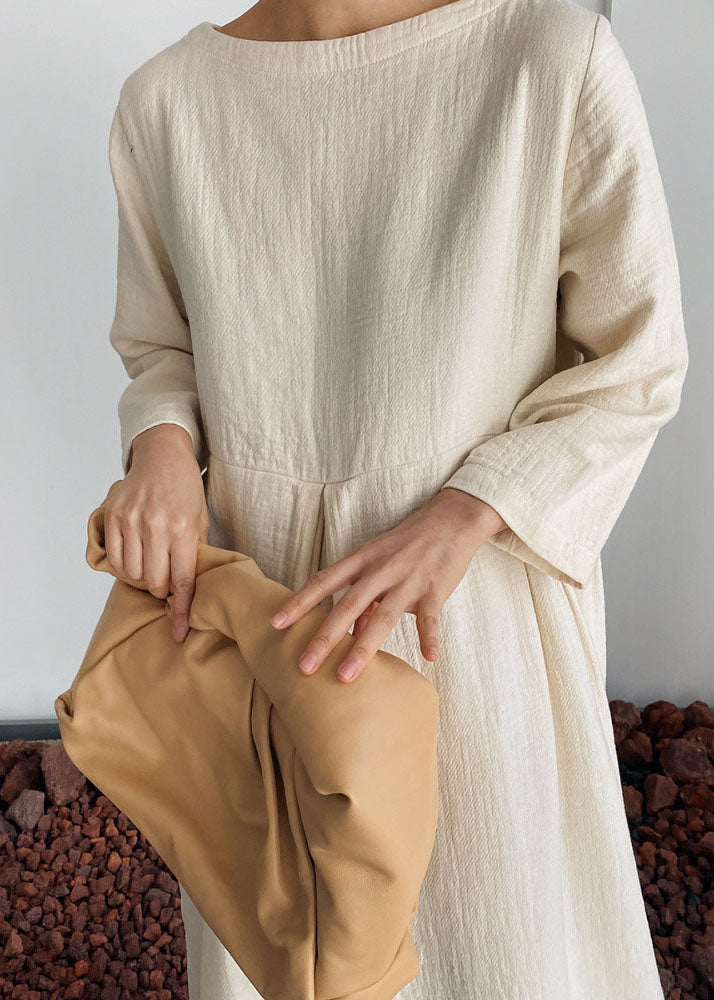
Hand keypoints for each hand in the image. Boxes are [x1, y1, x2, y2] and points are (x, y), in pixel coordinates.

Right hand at [103, 423, 209, 642]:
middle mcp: (156, 527)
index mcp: (183, 530)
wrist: (162, 456)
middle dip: (161, 588)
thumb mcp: (200, 520)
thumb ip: (194, 552)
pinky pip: (114, 559)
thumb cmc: (185, 490)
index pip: (182, 581)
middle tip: (165, 579)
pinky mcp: (113, 517)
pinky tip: (134, 556)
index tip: (180, 633)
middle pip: (154, 581)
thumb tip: (188, 588)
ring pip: (132, 573)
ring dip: (142, 577)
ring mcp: (131, 521)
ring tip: (150, 563)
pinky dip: (123, 566)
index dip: (181, 611)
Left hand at [269, 487, 507, 682]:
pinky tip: (429, 658)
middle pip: (346, 607)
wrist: (450, 519)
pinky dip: (430, 638)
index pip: (323, 581)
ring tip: (346, 676)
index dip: (299, 602)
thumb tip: (352, 631)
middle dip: (323, 638)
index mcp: (361, 560)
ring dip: (362, 649)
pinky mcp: (434, 588)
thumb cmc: (408, 544)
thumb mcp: (378, 560)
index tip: (275, 624)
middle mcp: (379, 570)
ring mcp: (407, 580)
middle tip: (303, 667)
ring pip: (381, 618)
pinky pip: (430, 618)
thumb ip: (364, 596)